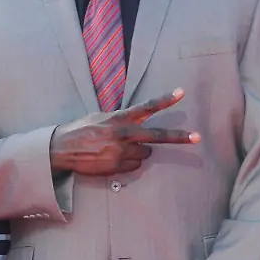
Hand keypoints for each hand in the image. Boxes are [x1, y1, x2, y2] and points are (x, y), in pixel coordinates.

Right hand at [49, 89, 199, 175]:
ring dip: (139, 151)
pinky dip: (130, 161)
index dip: (165, 100)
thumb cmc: (81, 130)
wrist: (62, 150)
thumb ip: (120, 118)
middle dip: (179, 137)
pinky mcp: (117, 166)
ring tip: (118, 148)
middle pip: (157, 135)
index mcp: (119, 118)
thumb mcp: (100, 117)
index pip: (146, 107)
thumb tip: (136, 120)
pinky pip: (134, 164)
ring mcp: (121, 152)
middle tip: (197, 137)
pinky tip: (113, 158)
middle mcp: (123, 134)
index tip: (181, 93)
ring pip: (145, 153)